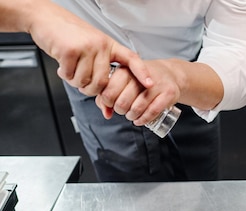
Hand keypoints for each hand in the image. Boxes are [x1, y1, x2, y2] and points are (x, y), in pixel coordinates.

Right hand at [28, 2, 151, 94]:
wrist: (46, 18)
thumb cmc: (69, 35)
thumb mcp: (90, 49)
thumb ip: (100, 72)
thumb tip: (107, 110)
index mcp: (109, 45)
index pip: (131, 59)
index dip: (142, 72)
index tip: (151, 84)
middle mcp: (101, 45)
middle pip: (103, 84)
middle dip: (89, 89)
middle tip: (80, 81)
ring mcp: (87, 47)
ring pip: (86, 83)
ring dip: (76, 82)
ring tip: (71, 70)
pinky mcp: (71, 50)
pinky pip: (70, 76)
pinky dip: (64, 76)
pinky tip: (62, 66)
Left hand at [96, 59, 179, 124]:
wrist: (169, 74)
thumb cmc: (142, 80)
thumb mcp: (124, 81)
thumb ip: (110, 94)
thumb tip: (106, 113)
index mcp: (126, 70)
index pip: (109, 91)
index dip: (107, 102)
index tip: (111, 104)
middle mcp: (140, 76)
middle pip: (122, 102)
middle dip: (120, 111)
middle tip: (123, 110)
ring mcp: (156, 85)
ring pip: (137, 108)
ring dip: (132, 116)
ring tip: (131, 115)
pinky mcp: (168, 93)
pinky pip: (153, 111)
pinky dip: (144, 119)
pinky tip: (140, 120)